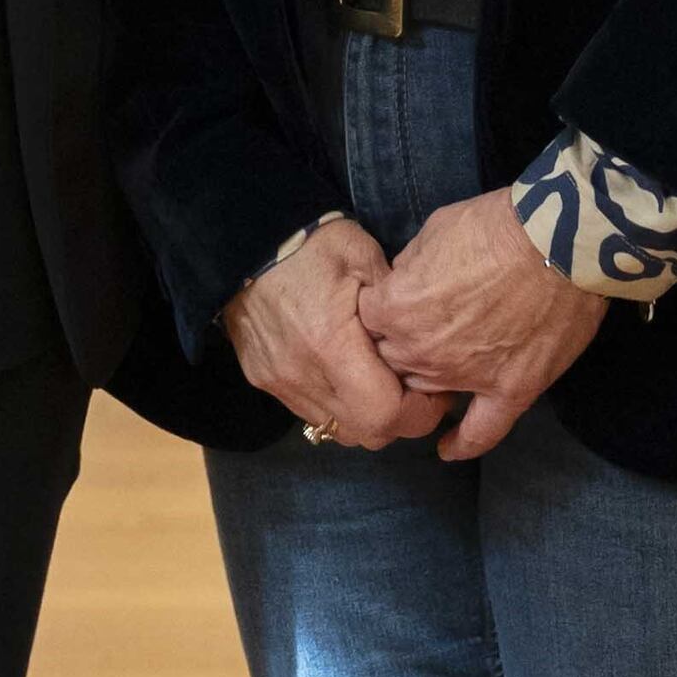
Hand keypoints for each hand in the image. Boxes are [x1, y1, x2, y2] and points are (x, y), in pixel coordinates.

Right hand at [223, 218, 441, 448]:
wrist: (242, 241)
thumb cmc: (311, 245)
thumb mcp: (365, 257)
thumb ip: (397, 304)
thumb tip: (421, 337)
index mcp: (332, 345)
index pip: (385, 414)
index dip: (420, 412)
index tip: (433, 388)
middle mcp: (303, 377)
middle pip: (367, 434)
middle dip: (399, 419)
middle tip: (412, 386)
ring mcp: (280, 384)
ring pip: (339, 431)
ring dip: (366, 416)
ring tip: (378, 381)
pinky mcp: (264, 381)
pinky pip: (312, 415)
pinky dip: (337, 405)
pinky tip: (344, 374)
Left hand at [363, 194, 606, 460]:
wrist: (557, 243)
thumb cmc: (494, 227)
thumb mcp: (433, 231)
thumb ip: (408, 268)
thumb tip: (402, 285)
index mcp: (394, 310)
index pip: (365, 323)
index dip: (380, 310)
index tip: (394, 301)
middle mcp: (420, 352)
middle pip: (391, 362)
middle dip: (398, 345)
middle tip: (421, 324)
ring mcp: (464, 377)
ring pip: (427, 393)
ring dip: (426, 381)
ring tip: (437, 366)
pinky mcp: (510, 391)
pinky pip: (480, 432)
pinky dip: (462, 444)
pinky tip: (446, 449)